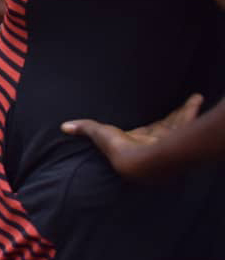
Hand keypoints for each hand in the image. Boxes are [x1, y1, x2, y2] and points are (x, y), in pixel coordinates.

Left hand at [62, 93, 203, 183]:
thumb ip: (84, 129)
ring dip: (187, 110)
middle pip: (168, 126)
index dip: (153, 127)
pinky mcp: (178, 136)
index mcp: (139, 142)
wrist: (139, 163)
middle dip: (176, 118)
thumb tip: (64, 127)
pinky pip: (187, 120)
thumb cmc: (117, 150)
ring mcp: (168, 140)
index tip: (159, 122)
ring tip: (197, 97)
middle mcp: (156, 142)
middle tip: (184, 108)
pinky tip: (197, 98)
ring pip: (180, 122)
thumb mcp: (99, 134)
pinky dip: (191, 109)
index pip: (148, 131)